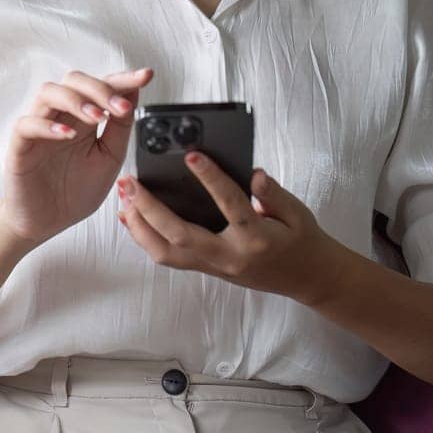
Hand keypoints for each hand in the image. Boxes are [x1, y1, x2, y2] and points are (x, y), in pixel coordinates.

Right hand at [0, 67, 153, 246]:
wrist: (46, 224)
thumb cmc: (74, 193)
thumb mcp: (109, 160)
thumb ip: (120, 129)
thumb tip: (133, 95)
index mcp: (84, 119)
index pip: (102, 88)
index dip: (123, 79)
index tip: (145, 77)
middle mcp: (61, 117)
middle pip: (74, 80)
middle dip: (101, 88)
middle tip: (120, 107)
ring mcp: (39, 129)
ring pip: (49, 92)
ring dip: (77, 100)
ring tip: (97, 118)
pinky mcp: (20, 146)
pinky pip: (27, 124)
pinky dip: (47, 125)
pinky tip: (67, 133)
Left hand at [116, 153, 345, 305]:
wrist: (308, 278)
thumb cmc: (301, 240)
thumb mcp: (297, 213)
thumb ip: (274, 194)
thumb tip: (254, 174)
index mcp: (256, 237)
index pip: (230, 205)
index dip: (210, 179)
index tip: (191, 154)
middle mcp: (229, 256)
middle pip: (180, 236)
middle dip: (150, 209)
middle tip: (131, 182)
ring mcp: (215, 266)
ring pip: (166, 253)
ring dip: (140, 226)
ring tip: (124, 198)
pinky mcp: (207, 270)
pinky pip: (169, 258)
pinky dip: (146, 239)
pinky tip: (132, 218)